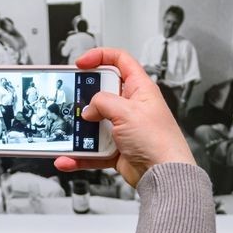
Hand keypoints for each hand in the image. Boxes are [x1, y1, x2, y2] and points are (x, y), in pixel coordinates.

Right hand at [54, 47, 194, 187]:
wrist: (164, 175)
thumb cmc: (158, 141)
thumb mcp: (127, 112)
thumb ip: (103, 103)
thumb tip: (89, 109)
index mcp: (140, 89)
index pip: (120, 61)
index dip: (100, 56)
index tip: (81, 63)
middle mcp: (132, 107)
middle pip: (102, 93)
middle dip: (84, 98)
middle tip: (72, 101)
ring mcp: (123, 129)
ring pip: (94, 124)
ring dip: (79, 131)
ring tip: (68, 133)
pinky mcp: (117, 149)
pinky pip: (93, 149)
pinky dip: (80, 155)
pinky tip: (69, 158)